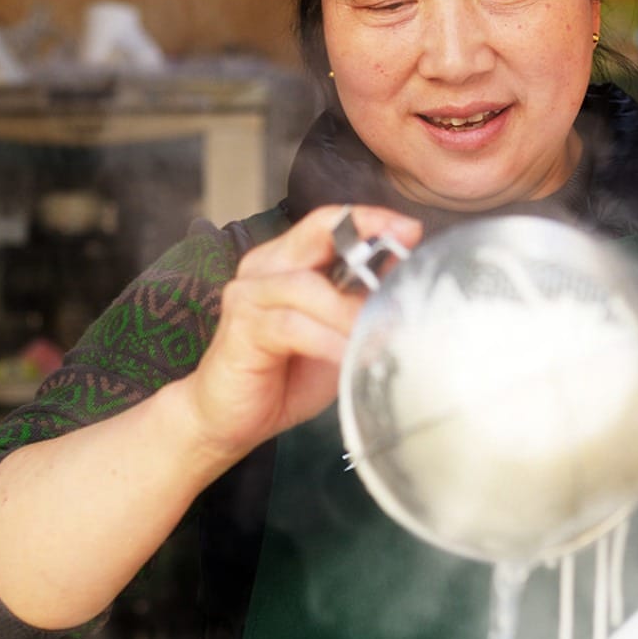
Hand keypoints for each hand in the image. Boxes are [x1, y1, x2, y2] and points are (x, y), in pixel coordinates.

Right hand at [181, 205, 420, 465]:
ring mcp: (249, 295)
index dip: (370, 220)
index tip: (410, 231)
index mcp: (288, 261)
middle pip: (316, 233)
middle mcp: (265, 267)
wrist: (228, 418)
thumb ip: (360, 305)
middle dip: (366, 240)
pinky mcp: (241, 329)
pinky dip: (327, 341)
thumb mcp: (335, 335)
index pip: (330, 223)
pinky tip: (349, 356)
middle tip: (404, 256)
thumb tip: (403, 280)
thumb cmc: (283, 375)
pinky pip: (291, 326)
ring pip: (308, 286)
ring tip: (383, 331)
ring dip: (351, 311)